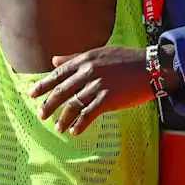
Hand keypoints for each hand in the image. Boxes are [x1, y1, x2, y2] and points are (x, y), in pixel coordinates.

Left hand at [29, 46, 158, 135]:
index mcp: (84, 60)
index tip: (32, 94)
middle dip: (49, 104)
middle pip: (62, 91)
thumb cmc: (126, 59)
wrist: (152, 67)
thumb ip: (74, 58)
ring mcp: (97, 86)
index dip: (43, 85)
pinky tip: (74, 131)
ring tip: (57, 127)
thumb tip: (53, 61)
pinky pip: (89, 114)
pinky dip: (80, 124)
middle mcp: (88, 73)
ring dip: (63, 118)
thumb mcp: (98, 53)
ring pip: (73, 105)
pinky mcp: (108, 100)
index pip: (58, 75)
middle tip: (41, 115)